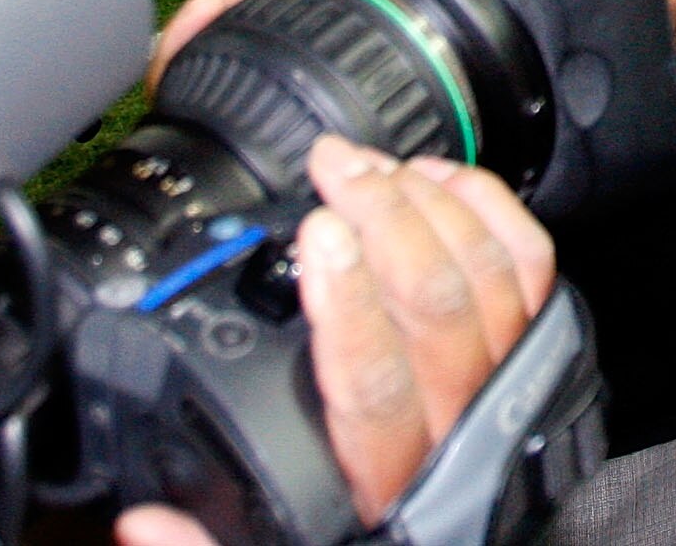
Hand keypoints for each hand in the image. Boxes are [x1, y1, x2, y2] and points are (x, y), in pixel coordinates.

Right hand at [114, 135, 556, 545]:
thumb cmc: (390, 541)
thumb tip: (140, 522)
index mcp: (387, 476)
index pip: (373, 382)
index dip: (348, 300)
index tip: (316, 233)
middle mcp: (458, 424)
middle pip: (434, 300)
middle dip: (384, 216)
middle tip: (335, 167)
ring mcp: (503, 378)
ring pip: (483, 271)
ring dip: (427, 202)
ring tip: (373, 167)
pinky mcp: (535, 345)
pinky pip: (529, 264)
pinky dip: (488, 208)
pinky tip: (440, 179)